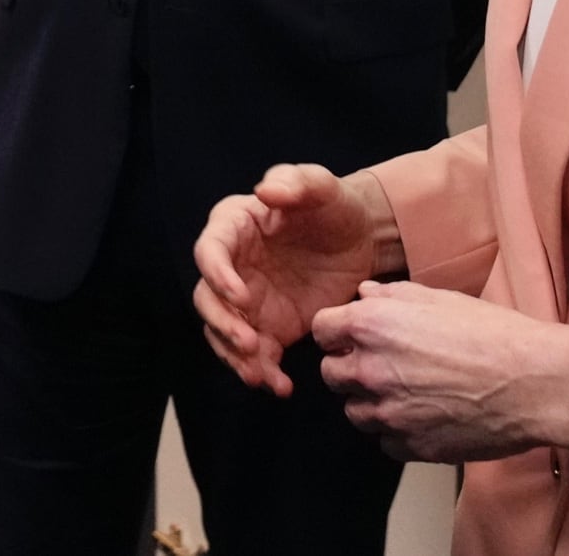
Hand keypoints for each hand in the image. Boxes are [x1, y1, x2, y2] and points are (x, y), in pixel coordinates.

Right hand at [194, 163, 400, 396]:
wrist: (362, 242)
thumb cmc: (334, 205)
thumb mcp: (320, 185)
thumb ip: (294, 181)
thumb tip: (265, 191)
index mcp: (235, 226)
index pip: (210, 251)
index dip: (218, 276)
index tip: (242, 297)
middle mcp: (233, 266)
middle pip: (206, 298)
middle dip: (223, 324)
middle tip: (250, 344)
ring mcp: (247, 300)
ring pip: (222, 332)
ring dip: (235, 357)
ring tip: (261, 376)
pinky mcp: (268, 327)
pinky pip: (253, 355)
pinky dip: (262, 372)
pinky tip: (280, 386)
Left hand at [312, 280, 568, 463]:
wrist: (531, 382)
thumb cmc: (492, 334)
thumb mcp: (440, 298)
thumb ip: (393, 296)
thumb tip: (365, 294)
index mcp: (373, 326)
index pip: (321, 330)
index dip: (337, 331)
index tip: (352, 336)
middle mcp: (370, 370)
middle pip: (331, 374)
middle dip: (350, 367)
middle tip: (385, 364)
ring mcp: (388, 413)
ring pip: (355, 412)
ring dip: (372, 403)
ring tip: (410, 391)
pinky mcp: (408, 446)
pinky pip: (385, 441)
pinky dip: (397, 431)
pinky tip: (425, 414)